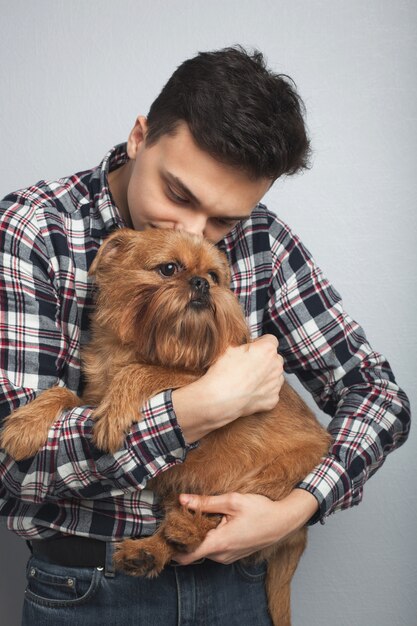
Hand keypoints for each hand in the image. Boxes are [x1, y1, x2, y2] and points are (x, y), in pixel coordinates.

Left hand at [172, 489, 318, 565]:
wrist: (283, 522)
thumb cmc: (260, 510)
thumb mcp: (232, 501)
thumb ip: (205, 502)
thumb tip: (182, 500)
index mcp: (219, 543)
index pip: (186, 555)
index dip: (173, 546)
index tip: (167, 532)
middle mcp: (222, 555)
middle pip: (193, 550)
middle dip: (186, 535)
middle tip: (182, 515)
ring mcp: (228, 557)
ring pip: (204, 549)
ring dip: (199, 535)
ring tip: (200, 515)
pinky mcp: (233, 555)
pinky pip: (214, 549)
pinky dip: (210, 537)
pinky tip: (215, 522)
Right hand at [173, 335, 283, 441]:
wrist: (218, 398)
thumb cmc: (222, 372)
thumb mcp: (229, 348)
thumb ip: (244, 345)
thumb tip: (245, 346)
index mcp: (267, 349)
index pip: (270, 340)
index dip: (260, 343)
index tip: (251, 349)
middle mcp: (276, 365)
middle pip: (275, 358)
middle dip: (265, 360)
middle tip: (248, 365)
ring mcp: (276, 384)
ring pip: (275, 375)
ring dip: (266, 376)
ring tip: (248, 380)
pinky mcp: (273, 399)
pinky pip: (271, 392)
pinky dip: (263, 392)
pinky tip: (249, 392)